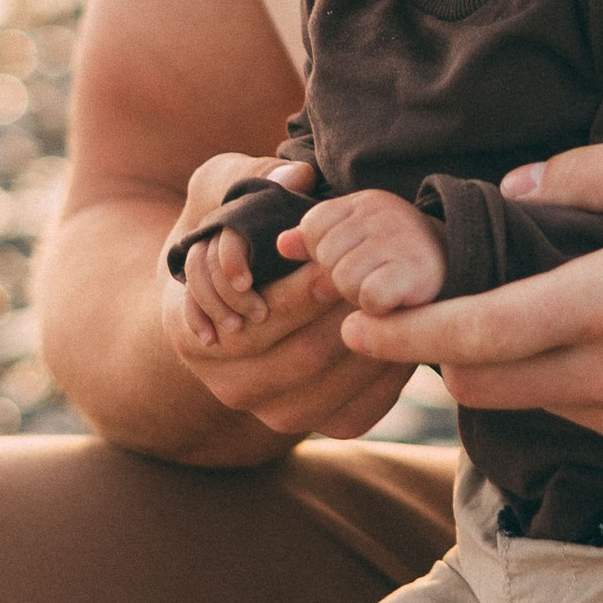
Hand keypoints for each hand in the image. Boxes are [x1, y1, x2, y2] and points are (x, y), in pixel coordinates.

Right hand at [158, 154, 405, 441]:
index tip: (337, 263)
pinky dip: (389, 376)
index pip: (259, 321)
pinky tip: (407, 334)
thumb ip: (251, 176)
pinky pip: (360, 410)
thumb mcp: (219, 194)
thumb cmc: (229, 236)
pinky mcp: (318, 427)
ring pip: (336, 387)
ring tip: (405, 303)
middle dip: (352, 316)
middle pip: (304, 357)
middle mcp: (229, 387)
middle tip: (388, 281)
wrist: (235, 301)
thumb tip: (298, 175)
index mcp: (195, 335)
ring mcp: (274, 415)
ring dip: (378, 344)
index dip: (303, 292)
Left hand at [293, 190, 447, 315]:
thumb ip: (315, 238)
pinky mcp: (415, 270)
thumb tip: (281, 244)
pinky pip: (369, 298)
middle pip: (325, 258)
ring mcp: (400, 238)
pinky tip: (398, 300)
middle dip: (343, 277)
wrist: (461, 269)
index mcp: (363, 202)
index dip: (326, 254)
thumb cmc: (399, 259)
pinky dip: (380, 308)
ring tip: (387, 286)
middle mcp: (382, 212)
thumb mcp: (357, 239)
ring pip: (344, 281)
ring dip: (361, 295)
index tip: (355, 258)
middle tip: (375, 276)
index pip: (312, 229)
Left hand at [339, 127, 602, 458]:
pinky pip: (571, 411)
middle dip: (431, 350)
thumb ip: (599, 170)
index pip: (485, 333)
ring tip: (485, 308)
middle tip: (400, 307)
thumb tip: (515, 188)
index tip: (354, 318)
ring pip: (521, 399)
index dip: (407, 333)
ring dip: (488, 363)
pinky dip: (545, 378)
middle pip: (479, 381)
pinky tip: (563, 333)